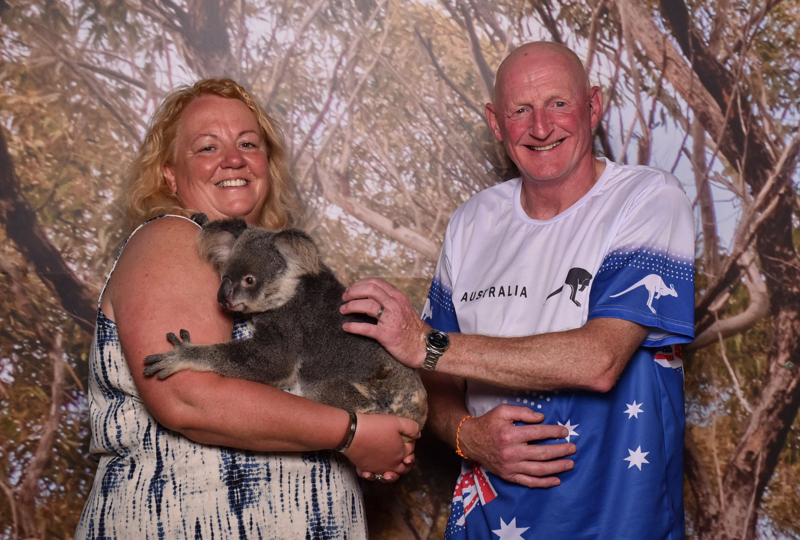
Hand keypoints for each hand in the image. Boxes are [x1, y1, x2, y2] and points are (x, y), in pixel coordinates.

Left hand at [340, 278, 427, 367]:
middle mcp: (395, 305)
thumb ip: (390, 301)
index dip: (360, 284)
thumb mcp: (403, 308)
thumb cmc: (412, 329)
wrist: (424, 347)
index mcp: (398, 297)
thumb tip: (369, 296)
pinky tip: (346, 327)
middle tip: (344, 298)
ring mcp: (391, 319)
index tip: (351, 290)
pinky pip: (366, 328)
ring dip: (350, 306)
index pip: (376, 283)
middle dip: (353, 292)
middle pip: (370, 290)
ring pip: (366, 305)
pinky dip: (353, 326)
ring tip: (343, 310)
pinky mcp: (387, 335)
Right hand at [343, 413, 420, 482]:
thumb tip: (418, 435)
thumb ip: (412, 428)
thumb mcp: (397, 422)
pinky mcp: (364, 468)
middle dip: (406, 463)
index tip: (406, 435)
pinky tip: (371, 472)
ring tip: (390, 470)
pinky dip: (372, 475)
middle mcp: (391, 464)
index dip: (410, 442)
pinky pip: (370, 475)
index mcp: (401, 454)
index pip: (410, 450)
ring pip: (388, 477)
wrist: (351, 433)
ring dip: (391, 475)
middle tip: (403, 454)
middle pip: (403, 468)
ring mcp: (377, 468)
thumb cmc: (375, 427)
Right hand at [459, 405, 575, 487]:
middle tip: (573, 448)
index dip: (554, 432)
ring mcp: (511, 466)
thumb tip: (542, 418)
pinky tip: (556, 480)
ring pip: (539, 470)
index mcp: (510, 434)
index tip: (564, 432)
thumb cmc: (489, 424)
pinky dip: (544, 483)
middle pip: (542, 453)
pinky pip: (529, 482)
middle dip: (560, 451)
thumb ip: (523, 412)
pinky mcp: (509, 476)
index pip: (538, 433)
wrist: (471, 441)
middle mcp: (511, 452)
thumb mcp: (503, 411)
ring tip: (570, 463)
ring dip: (557, 467)